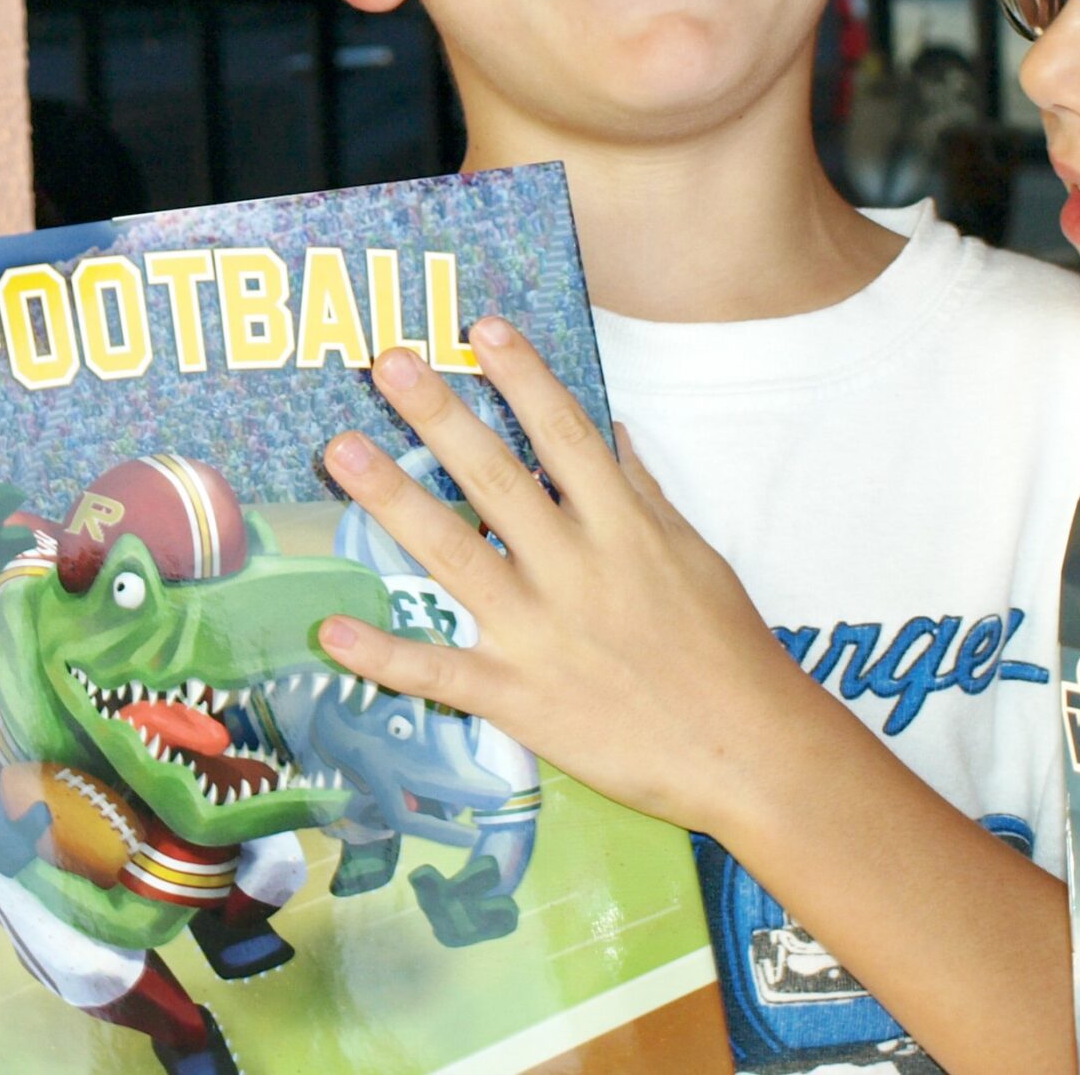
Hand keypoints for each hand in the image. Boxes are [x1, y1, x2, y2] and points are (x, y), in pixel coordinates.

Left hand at [315, 323, 842, 838]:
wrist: (747, 752)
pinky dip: (384, 654)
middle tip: (389, 363)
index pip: (565, 434)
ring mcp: (541, 633)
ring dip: (393, 500)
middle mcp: (576, 568)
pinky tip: (332, 629)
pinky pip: (440, 671)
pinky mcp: (518, 698)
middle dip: (440, 415)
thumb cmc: (727, 650)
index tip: (481, 328)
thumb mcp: (694, 554)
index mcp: (624, 528)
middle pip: (496, 478)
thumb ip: (642, 492)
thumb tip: (613, 431)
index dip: (523, 377)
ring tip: (342, 452)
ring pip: (453, 554)